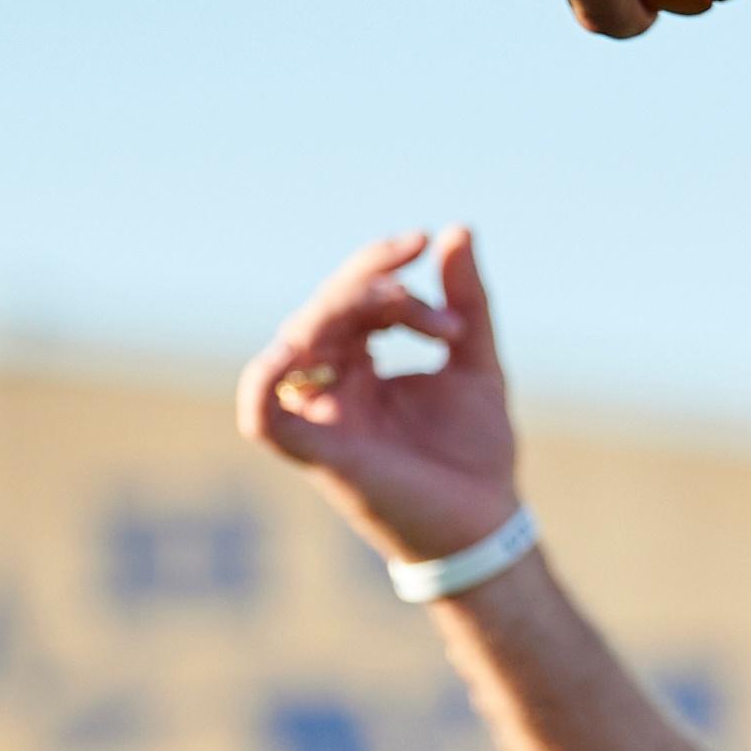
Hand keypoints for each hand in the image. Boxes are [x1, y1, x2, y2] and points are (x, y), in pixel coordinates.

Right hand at [237, 229, 524, 563]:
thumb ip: (468, 300)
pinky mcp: (322, 454)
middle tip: (428, 284)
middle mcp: (331, 388)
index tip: (427, 246)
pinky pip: (265, 419)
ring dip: (343, 309)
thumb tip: (457, 229)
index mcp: (360, 365)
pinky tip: (287, 353)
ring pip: (298, 346)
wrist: (487, 522)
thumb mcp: (477, 361)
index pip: (349, 298)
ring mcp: (322, 419)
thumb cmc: (474, 449)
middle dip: (370, 283)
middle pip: (320, 313)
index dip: (382, 267)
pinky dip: (263, 386)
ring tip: (402, 301)